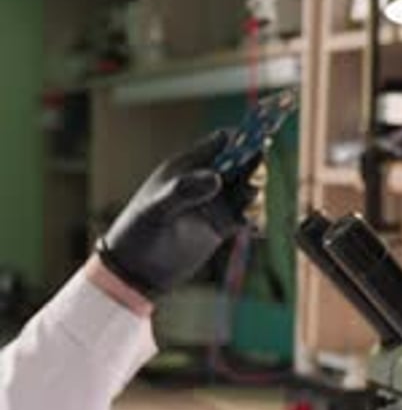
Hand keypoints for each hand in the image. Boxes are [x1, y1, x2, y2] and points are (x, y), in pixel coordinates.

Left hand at [95, 131, 254, 299]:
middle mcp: (205, 180)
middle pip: (243, 163)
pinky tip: (253, 228)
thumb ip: (184, 191)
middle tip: (252, 182)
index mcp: (188, 166)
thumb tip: (216, 178)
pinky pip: (248, 215)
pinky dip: (256, 218)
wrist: (137, 270)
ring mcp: (215, 203)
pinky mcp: (222, 226)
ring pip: (249, 188)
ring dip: (257, 194)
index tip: (257, 145)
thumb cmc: (138, 233)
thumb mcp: (156, 209)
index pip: (222, 142)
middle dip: (255, 167)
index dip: (243, 139)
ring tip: (248, 209)